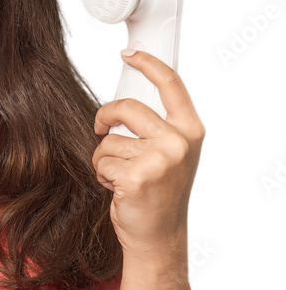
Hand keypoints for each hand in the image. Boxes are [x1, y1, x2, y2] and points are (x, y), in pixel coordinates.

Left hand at [91, 50, 204, 257]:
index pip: (170, 84)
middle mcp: (179, 142)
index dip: (148, 63)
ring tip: (120, 177)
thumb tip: (127, 101)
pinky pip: (101, 162)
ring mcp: (160, 160)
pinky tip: (117, 189)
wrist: (158, 235)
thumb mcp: (171, 154)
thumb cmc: (159, 193)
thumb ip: (158, 127)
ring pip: (108, 141)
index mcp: (190, 131)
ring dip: (104, 159)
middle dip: (105, 117)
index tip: (129, 54)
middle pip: (126, 108)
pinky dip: (101, 175)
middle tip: (99, 128)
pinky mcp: (137, 177)